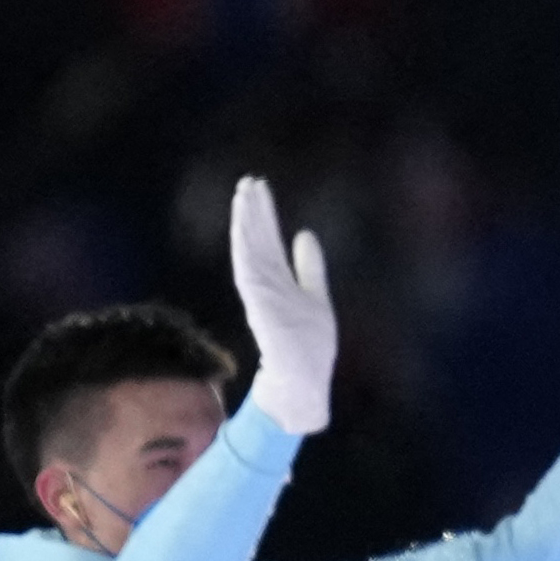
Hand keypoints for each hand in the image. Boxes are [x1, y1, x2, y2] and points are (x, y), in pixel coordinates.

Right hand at [226, 176, 338, 437]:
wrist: (301, 380)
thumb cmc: (307, 344)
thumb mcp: (315, 295)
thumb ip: (309, 266)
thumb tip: (306, 233)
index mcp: (277, 281)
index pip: (266, 242)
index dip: (263, 216)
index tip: (258, 189)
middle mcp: (266, 284)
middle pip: (257, 240)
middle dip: (253, 211)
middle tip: (249, 181)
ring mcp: (262, 292)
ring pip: (251, 248)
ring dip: (248, 220)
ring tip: (246, 191)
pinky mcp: (261, 301)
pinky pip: (250, 265)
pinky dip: (246, 243)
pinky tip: (244, 221)